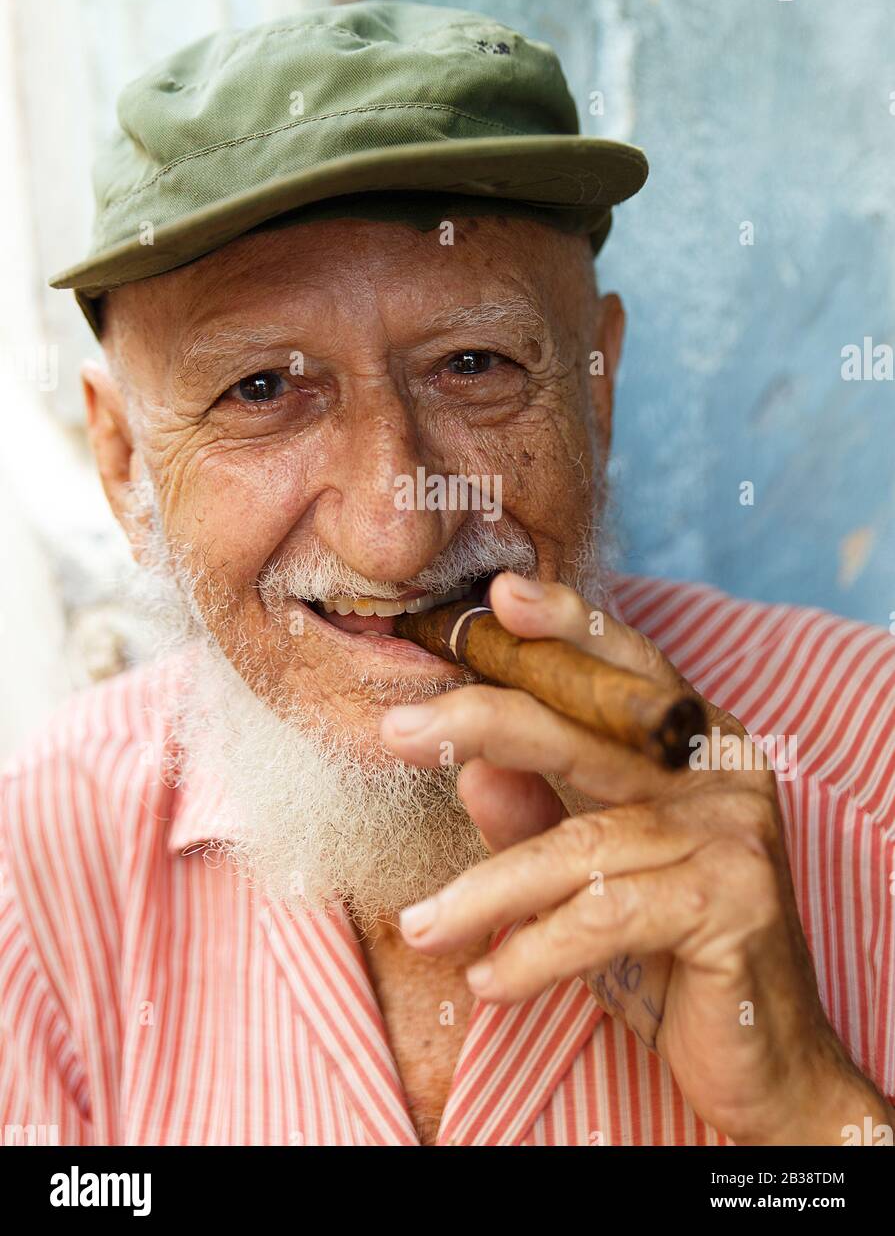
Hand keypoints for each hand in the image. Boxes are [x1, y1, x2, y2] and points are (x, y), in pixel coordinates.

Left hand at [380, 572, 890, 1144]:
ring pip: (580, 842)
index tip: (499, 597)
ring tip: (422, 928)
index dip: (567, 625)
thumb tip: (468, 767)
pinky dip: (533, 952)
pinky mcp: (736, 899)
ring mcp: (736, 832)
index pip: (626, 667)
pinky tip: (488, 982)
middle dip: (484, 722)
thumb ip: (534, 816)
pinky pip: (605, 915)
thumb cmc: (668, 956)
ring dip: (485, 892)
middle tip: (397, 729)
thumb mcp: (586, 880)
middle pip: (588, 727)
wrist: (765, 1060)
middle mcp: (722, 772)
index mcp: (695, 747)